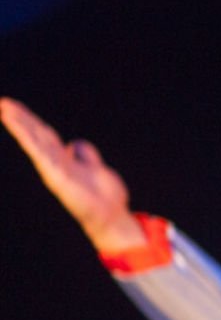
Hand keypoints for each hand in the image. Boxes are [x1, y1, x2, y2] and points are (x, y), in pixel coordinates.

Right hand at [0, 97, 144, 253]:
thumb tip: (74, 144)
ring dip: (20, 125)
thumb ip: (85, 154)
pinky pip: (42, 155)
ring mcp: (55, 169)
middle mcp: (56, 163)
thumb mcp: (95, 167)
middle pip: (36, 134)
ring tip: (5, 110)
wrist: (111, 216)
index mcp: (63, 159)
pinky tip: (23, 134)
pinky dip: (30, 141)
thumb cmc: (104, 196)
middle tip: (2, 102)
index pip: (43, 134)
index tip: (13, 106)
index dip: (30, 119)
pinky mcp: (58, 177)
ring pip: (35, 141)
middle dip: (20, 117)